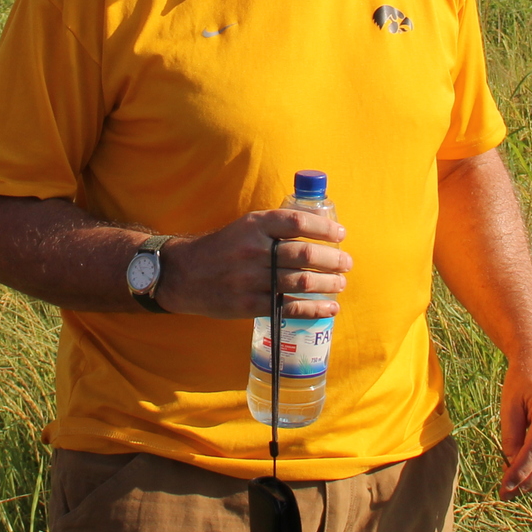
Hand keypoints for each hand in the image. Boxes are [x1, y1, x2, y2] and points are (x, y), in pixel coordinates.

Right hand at [160, 210, 351, 318]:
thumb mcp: (245, 227)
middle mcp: (253, 250)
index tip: (340, 235)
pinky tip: (330, 308)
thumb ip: (275, 227)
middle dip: (333, 260)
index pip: (297, 222)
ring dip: (328, 284)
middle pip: (304, 255)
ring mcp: (251, 279)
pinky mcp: (249, 304)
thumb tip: (318, 230)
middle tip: (347, 263)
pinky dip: (314, 309)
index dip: (324, 229)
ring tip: (341, 283)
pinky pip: (288, 307)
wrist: (185, 274)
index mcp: (254, 225)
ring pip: (300, 282)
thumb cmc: (223, 248)